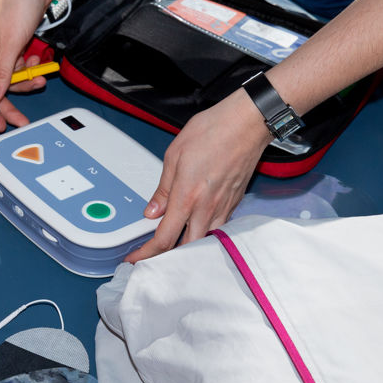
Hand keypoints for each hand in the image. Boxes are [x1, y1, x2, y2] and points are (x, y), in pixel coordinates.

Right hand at [0, 0, 52, 131]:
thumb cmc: (18, 2)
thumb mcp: (11, 42)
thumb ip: (2, 72)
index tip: (0, 125)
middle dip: (12, 97)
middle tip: (24, 117)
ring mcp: (0, 48)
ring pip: (10, 77)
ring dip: (26, 79)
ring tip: (40, 74)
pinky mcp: (14, 43)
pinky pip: (19, 65)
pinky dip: (30, 66)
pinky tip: (38, 59)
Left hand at [125, 89, 270, 263]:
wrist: (248, 123)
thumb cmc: (213, 131)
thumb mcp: (174, 156)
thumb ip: (162, 189)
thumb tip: (152, 212)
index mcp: (187, 197)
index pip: (164, 239)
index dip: (146, 254)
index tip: (135, 259)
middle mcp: (207, 208)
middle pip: (187, 249)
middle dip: (168, 258)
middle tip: (152, 258)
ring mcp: (224, 207)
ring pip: (205, 241)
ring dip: (188, 248)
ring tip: (173, 247)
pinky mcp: (235, 202)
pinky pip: (219, 228)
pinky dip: (205, 235)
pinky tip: (196, 229)